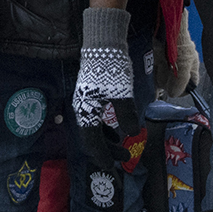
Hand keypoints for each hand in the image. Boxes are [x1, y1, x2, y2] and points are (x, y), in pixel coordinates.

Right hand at [72, 7, 145, 191]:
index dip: (102, 157)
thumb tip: (131, 134)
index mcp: (86, 113)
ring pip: (94, 128)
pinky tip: (117, 126)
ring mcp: (85, 102)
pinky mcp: (90, 95)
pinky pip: (95, 117)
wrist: (103, 44)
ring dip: (107, 138)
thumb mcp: (122, 95)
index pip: (91, 143)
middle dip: (108, 150)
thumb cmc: (111, 70)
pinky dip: (105, 126)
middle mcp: (81, 110)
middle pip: (92, 138)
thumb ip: (126, 117)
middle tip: (124, 158)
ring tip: (122, 143)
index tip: (112, 168)